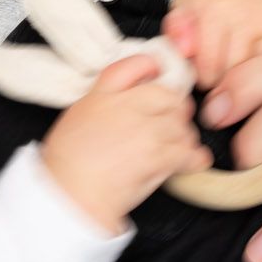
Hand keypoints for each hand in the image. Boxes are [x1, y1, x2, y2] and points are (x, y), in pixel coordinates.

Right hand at [41, 60, 208, 234]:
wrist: (71, 196)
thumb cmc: (67, 165)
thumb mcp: (77, 117)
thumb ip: (103, 100)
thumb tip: (128, 101)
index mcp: (102, 94)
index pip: (135, 64)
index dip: (152, 68)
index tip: (158, 77)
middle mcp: (127, 106)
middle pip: (169, 96)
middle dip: (175, 110)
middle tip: (171, 124)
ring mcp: (146, 130)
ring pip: (183, 126)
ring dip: (183, 138)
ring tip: (174, 150)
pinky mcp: (159, 157)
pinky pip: (190, 153)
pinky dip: (194, 159)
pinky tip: (188, 163)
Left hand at [165, 0, 261, 89]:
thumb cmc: (213, 1)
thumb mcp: (185, 8)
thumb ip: (175, 30)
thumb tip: (181, 50)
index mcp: (212, 6)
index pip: (207, 72)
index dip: (204, 77)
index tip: (205, 68)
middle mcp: (247, 10)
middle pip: (234, 78)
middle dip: (227, 82)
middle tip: (226, 66)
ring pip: (260, 79)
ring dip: (251, 79)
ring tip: (244, 63)